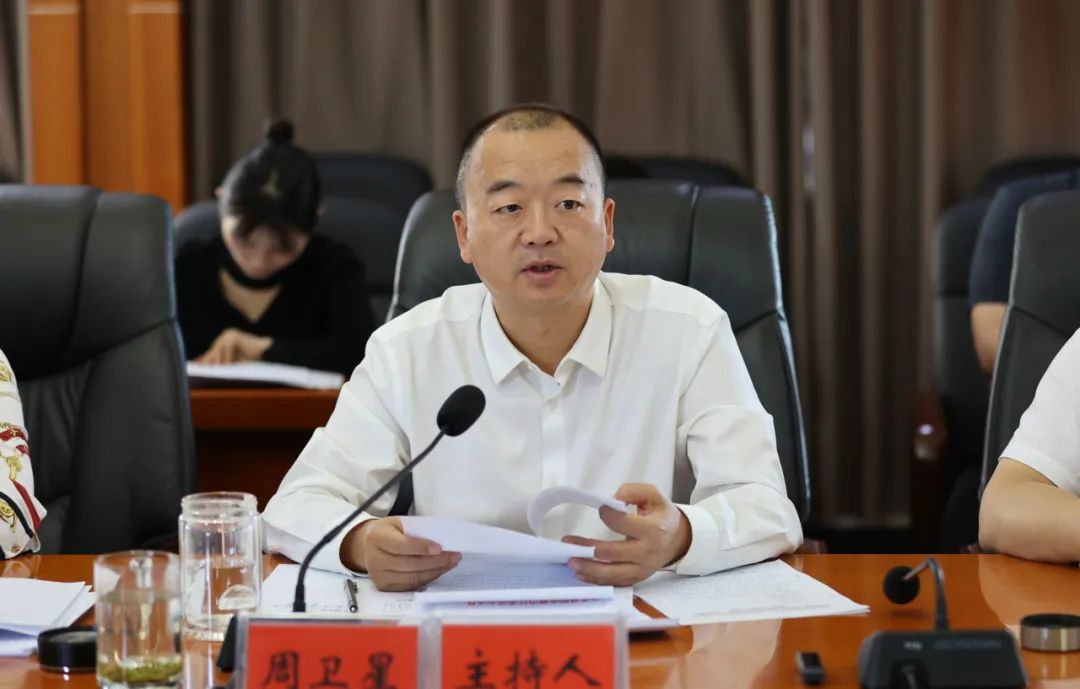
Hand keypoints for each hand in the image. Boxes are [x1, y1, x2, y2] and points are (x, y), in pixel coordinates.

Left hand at [196, 328, 271, 364]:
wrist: (266, 351)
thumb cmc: (250, 358)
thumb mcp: (232, 361)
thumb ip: (220, 362)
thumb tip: (206, 365)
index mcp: (225, 339)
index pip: (213, 350)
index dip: (206, 359)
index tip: (199, 367)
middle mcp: (226, 334)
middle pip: (214, 348)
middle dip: (209, 360)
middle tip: (203, 369)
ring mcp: (230, 333)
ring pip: (219, 348)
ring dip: (217, 360)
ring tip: (215, 370)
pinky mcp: (235, 335)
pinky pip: (227, 347)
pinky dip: (226, 356)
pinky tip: (226, 364)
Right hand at [340, 517, 460, 590]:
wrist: (367, 545)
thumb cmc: (388, 531)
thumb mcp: (398, 523)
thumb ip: (416, 530)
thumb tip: (443, 539)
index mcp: (377, 537)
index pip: (401, 545)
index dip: (421, 548)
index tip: (440, 548)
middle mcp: (374, 559)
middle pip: (410, 564)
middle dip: (435, 561)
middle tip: (454, 556)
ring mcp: (378, 576)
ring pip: (412, 577)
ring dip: (435, 571)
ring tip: (451, 563)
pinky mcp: (383, 587)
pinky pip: (410, 585)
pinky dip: (427, 578)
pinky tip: (439, 571)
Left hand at [563, 483, 690, 585]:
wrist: (677, 540)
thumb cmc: (661, 516)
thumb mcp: (653, 496)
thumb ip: (634, 491)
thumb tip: (613, 499)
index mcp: (653, 530)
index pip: (625, 524)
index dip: (610, 516)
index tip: (601, 509)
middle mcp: (647, 553)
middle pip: (613, 554)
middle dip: (589, 549)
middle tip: (568, 543)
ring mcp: (642, 569)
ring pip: (612, 573)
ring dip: (588, 568)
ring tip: (570, 561)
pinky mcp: (636, 578)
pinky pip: (614, 582)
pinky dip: (596, 579)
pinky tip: (581, 573)